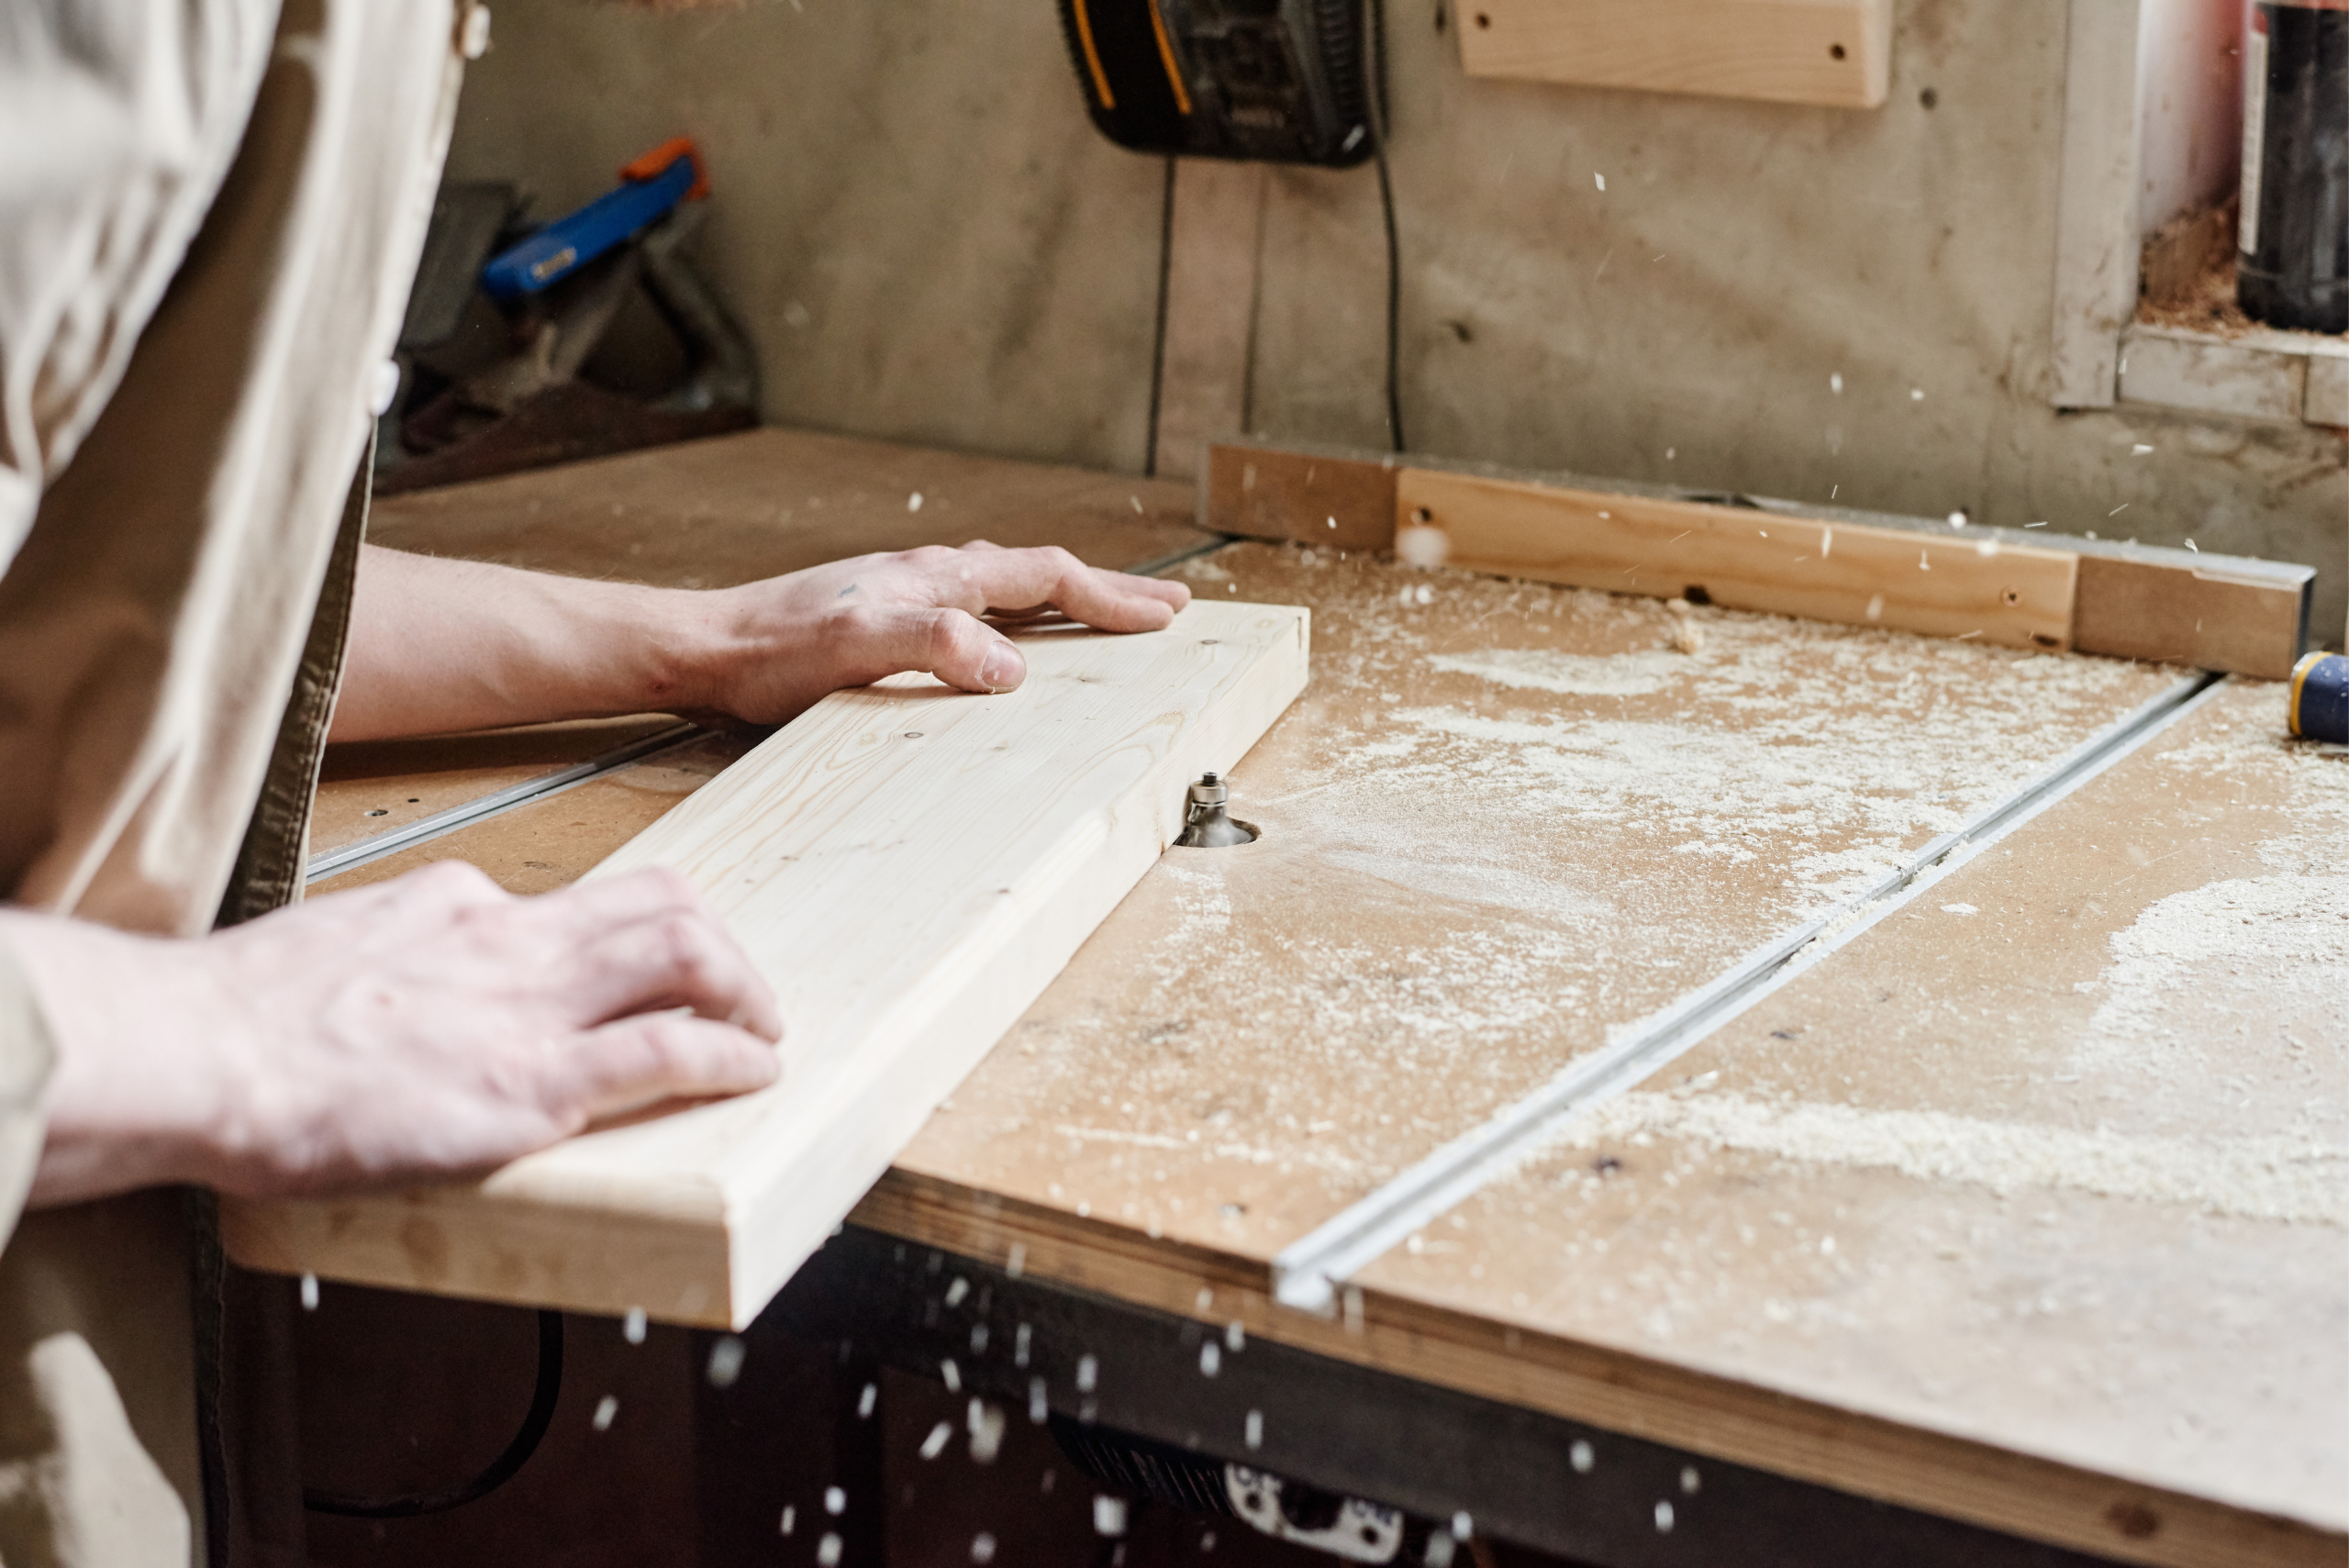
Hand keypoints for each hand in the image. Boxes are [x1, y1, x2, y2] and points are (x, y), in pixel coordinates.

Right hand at [4, 862, 780, 1206]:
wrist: (196, 1052)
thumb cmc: (234, 1023)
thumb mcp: (333, 951)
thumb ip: (395, 957)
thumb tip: (406, 987)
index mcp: (455, 902)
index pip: (574, 901)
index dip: (629, 934)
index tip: (645, 970)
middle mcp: (507, 936)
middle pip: (661, 901)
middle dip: (720, 944)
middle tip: (743, 990)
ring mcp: (527, 1006)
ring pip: (685, 953)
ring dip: (744, 991)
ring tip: (764, 1030)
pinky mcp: (532, 1083)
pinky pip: (669, 1053)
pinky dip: (728, 1056)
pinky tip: (750, 1071)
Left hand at [685, 541, 1191, 723]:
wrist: (703, 649)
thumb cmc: (771, 653)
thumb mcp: (856, 650)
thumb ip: (936, 646)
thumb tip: (1015, 665)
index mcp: (935, 578)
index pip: (1045, 578)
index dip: (1110, 597)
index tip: (1166, 614)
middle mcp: (927, 576)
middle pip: (1039, 573)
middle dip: (1107, 591)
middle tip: (1166, 606)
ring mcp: (905, 593)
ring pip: (1008, 587)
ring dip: (1066, 599)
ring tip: (1106, 614)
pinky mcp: (882, 619)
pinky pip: (976, 609)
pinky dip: (1019, 617)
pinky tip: (1009, 640)